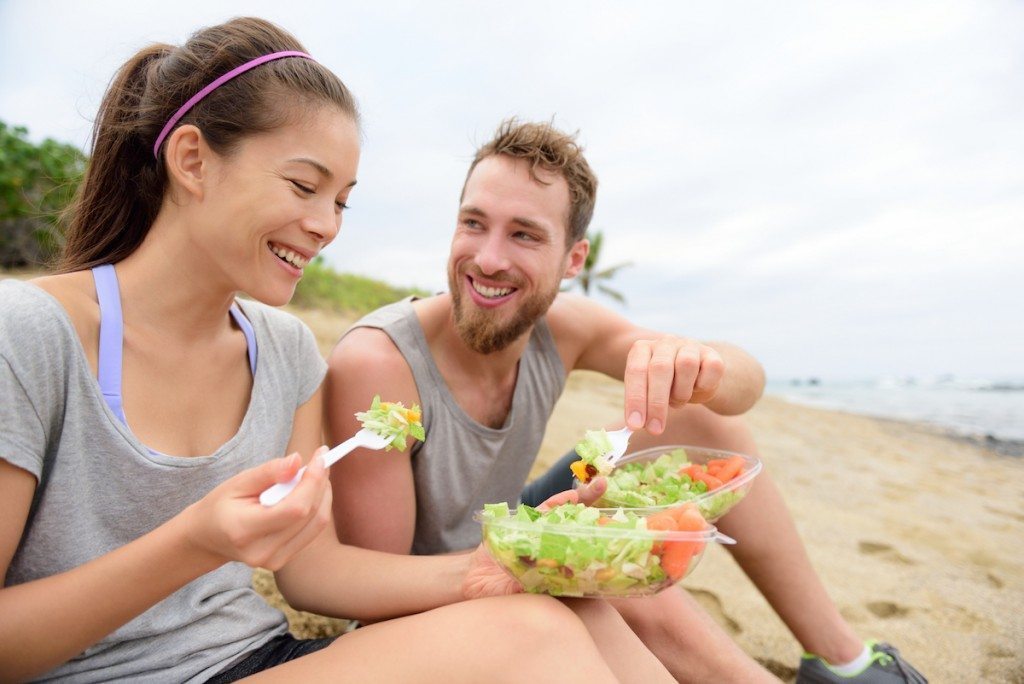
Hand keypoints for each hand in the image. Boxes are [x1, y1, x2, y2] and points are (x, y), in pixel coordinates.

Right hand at [181, 446, 332, 570]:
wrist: (207, 538)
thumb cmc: (221, 505)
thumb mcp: (238, 482)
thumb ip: (269, 472)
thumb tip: (297, 461)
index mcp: (245, 530)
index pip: (295, 509)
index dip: (313, 481)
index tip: (320, 456)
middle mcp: (262, 551)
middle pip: (309, 514)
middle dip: (320, 483)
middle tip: (318, 460)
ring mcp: (274, 560)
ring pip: (317, 523)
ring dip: (322, 494)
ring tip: (313, 474)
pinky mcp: (283, 560)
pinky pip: (312, 531)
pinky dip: (317, 507)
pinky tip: (308, 492)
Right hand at [461, 479, 608, 598]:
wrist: (475, 581)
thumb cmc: (498, 594)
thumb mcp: (514, 592)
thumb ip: (525, 585)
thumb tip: (541, 580)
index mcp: (560, 571)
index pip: (588, 555)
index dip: (603, 543)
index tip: (621, 534)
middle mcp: (555, 551)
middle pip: (583, 530)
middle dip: (599, 516)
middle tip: (618, 503)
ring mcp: (542, 536)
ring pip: (567, 516)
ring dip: (584, 501)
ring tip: (601, 485)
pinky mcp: (526, 524)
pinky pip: (545, 511)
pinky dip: (558, 503)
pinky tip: (572, 495)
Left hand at [624, 336, 723, 433]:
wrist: (695, 376)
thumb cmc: (666, 386)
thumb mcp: (648, 393)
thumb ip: (640, 406)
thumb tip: (635, 425)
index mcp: (643, 349)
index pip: (636, 371)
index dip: (635, 399)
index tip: (635, 425)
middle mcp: (665, 343)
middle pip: (660, 368)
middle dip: (656, 403)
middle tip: (655, 429)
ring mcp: (689, 346)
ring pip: (686, 365)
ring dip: (681, 392)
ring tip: (679, 400)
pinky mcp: (711, 353)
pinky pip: (711, 368)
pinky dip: (704, 385)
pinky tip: (697, 389)